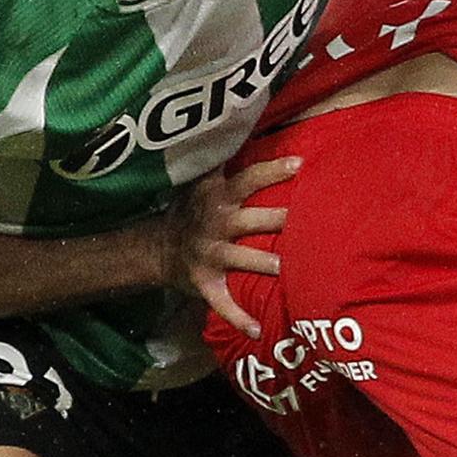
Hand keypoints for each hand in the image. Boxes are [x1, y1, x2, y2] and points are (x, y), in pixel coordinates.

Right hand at [164, 155, 298, 338]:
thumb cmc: (194, 211)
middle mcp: (215, 223)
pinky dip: (238, 318)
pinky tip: (258, 330)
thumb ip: (229, 162)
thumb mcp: (204, 182)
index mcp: (218, 197)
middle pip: (249, 219)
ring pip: (239, 258)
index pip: (248, 179)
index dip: (272, 171)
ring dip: (260, 263)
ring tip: (284, 267)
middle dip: (274, 219)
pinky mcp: (205, 282)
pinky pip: (222, 302)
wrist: (156, 248)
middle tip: (300, 219)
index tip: (300, 164)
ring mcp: (209, 254)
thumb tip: (251, 126)